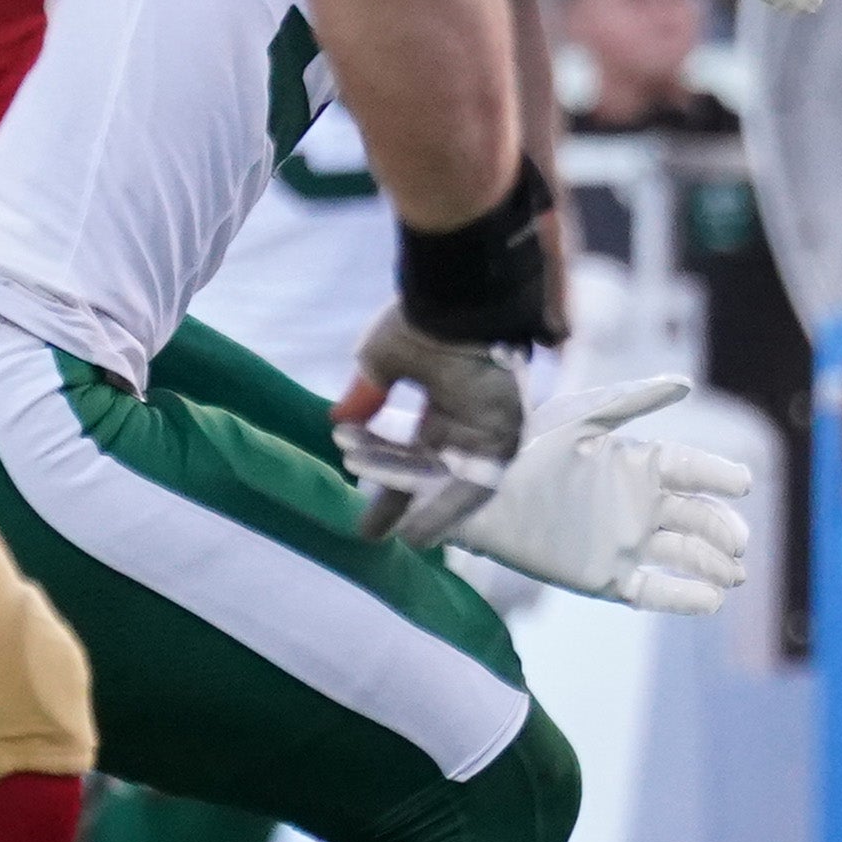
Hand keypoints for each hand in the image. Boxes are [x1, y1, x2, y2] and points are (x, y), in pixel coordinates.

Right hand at [335, 303, 525, 542]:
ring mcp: (489, 428)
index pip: (412, 451)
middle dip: (406, 501)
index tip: (364, 497)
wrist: (463, 301)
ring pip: (456, 483)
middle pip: (434, 472)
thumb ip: (367, 394)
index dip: (386, 478)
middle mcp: (468, 420)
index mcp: (443, 402)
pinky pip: (477, 483)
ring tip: (401, 541)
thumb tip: (337, 419)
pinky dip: (451, 508)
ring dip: (430, 513)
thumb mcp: (383, 360)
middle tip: (377, 532)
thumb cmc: (426, 321)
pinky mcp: (504, 436)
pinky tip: (421, 532)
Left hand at [418, 377, 754, 611]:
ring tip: (733, 573)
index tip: (744, 484)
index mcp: (638, 463)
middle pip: (698, 518)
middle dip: (725, 530)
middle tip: (739, 542)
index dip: (721, 477)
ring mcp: (623, 543)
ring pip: (685, 557)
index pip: (694, 471)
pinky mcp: (604, 578)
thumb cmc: (523, 445)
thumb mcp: (580, 416)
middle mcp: (637, 504)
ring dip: (714, 565)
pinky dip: (683, 598)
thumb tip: (687, 383)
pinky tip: (710, 600)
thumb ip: (633, 399)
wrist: (475, 493)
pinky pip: (653, 591)